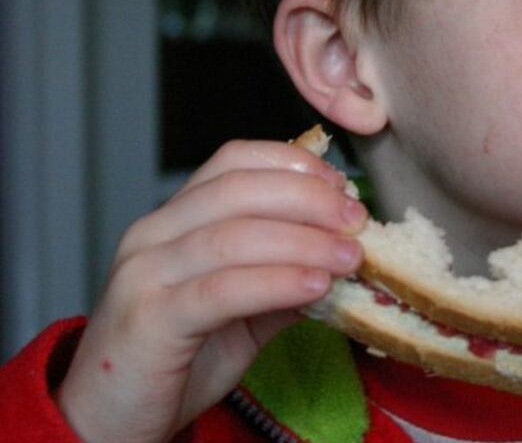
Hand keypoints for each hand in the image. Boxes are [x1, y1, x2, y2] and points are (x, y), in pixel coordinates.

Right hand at [56, 140, 366, 442]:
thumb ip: (285, 275)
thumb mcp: (244, 309)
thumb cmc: (177, 360)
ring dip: (303, 241)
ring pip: (232, 236)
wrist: (111, 421)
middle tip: (355, 220)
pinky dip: (276, 282)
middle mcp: (153, 234)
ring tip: (349, 256)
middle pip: (237, 189)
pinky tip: (316, 286)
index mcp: (175, 219)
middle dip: (307, 198)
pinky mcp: (148, 319)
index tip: (341, 186)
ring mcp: (144, 274)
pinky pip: (221, 290)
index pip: (234, 161)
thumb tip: (347, 252)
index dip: (293, 164)